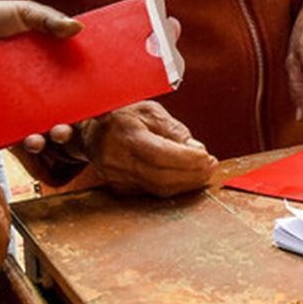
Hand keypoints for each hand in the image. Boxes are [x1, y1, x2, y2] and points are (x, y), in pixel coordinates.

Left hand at [0, 0, 90, 157]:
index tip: (104, 109)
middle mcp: (38, 92)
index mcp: (51, 68)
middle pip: (60, 115)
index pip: (77, 88)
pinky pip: (10, 133)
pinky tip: (25, 140)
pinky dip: (20, 141)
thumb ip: (48, 19)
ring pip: (37, 129)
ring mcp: (17, 106)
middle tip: (68, 128)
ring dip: (46, 138)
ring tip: (45, 136)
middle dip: (68, 127)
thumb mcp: (24, 13)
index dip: (92, 100)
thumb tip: (78, 28)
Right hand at [81, 101, 215, 197]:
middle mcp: (118, 160)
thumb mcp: (150, 111)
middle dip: (192, 176)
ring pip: (158, 189)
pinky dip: (172, 186)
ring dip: (186, 184)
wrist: (91, 129)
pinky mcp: (119, 188)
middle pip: (161, 178)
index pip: (161, 155)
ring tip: (203, 172)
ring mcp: (117, 177)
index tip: (208, 157)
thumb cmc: (122, 114)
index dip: (187, 160)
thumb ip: (174, 130)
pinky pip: (151, 192)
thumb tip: (197, 150)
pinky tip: (185, 178)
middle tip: (211, 167)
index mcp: (126, 136)